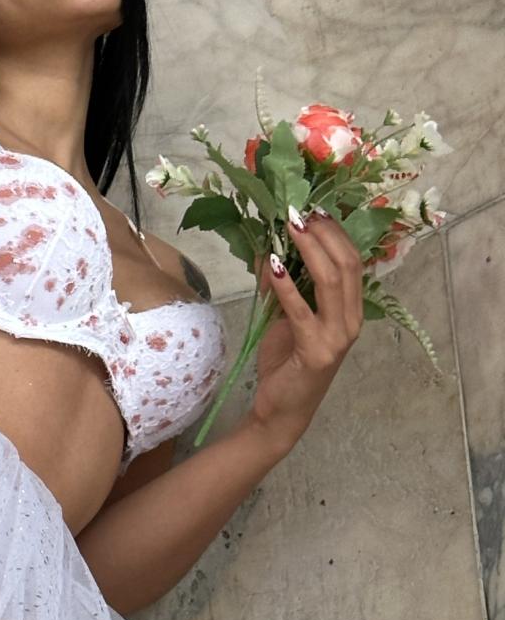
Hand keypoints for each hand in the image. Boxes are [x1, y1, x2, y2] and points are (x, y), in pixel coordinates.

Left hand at [246, 207, 365, 451]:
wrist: (282, 409)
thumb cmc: (287, 362)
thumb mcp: (285, 316)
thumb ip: (282, 285)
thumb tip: (267, 249)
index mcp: (350, 309)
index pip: (352, 260)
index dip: (335, 232)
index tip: (312, 210)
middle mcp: (352, 320)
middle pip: (347, 265)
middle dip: (324, 234)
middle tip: (299, 212)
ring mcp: (338, 336)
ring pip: (332, 281)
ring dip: (309, 250)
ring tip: (290, 227)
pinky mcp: (317, 350)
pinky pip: (302, 311)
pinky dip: (287, 286)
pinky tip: (274, 266)